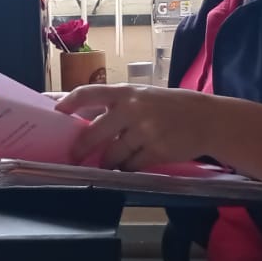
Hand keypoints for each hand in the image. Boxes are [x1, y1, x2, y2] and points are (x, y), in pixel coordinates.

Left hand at [56, 85, 220, 170]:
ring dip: (108, 162)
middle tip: (74, 157)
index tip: (54, 111)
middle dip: (81, 149)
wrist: (208, 119)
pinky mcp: (157, 151)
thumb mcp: (143, 97)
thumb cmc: (170, 107)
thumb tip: (81, 121)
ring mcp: (145, 131)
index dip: (68, 102)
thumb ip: (116, 106)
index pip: (89, 93)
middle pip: (95, 134)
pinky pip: (131, 166)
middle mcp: (133, 109)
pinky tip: (133, 163)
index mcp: (126, 93)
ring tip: (111, 162)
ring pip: (113, 155)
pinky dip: (128, 167)